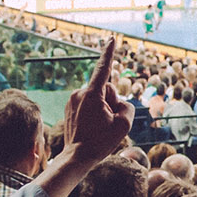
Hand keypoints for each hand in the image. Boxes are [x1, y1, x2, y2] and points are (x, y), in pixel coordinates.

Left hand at [61, 36, 131, 161]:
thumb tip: (117, 102)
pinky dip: (95, 113)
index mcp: (92, 94)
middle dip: (112, 101)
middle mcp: (80, 93)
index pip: (103, 69)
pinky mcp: (70, 108)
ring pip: (98, 98)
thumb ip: (127, 106)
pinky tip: (92, 128)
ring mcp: (73, 100)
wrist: (76, 158)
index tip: (111, 39)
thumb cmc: (100, 142)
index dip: (109, 53)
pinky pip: (89, 105)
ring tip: (99, 127)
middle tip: (108, 122)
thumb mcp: (124, 125)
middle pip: (106, 89)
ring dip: (103, 109)